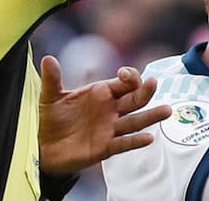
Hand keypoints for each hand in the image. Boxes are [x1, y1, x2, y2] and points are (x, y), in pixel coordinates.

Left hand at [37, 55, 171, 174]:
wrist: (41, 147)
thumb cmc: (50, 119)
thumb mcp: (49, 97)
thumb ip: (52, 79)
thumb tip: (47, 59)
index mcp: (101, 93)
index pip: (124, 82)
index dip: (129, 76)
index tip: (124, 74)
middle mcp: (110, 109)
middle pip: (135, 98)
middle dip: (145, 91)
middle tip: (153, 83)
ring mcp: (109, 128)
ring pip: (135, 121)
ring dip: (151, 116)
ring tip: (167, 110)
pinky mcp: (104, 148)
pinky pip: (123, 143)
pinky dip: (136, 141)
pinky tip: (149, 138)